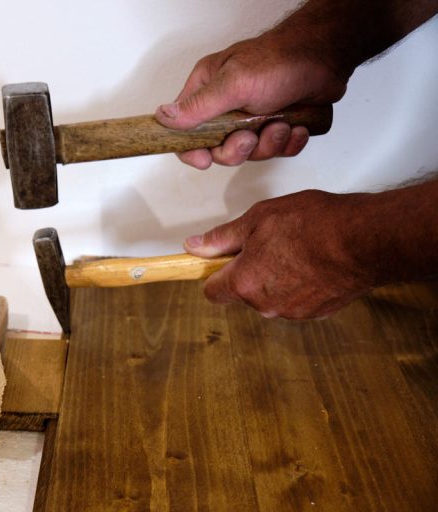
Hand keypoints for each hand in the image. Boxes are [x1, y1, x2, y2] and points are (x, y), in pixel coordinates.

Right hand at [155, 32, 347, 168]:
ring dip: (269, 144)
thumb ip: (198, 106)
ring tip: (281, 123)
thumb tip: (163, 118)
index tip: (205, 159)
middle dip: (238, 149)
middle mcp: (226, 106)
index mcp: (208, 90)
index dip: (192, 150)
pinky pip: (276, 150)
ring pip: (250, 153)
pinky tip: (296, 127)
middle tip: (251, 136)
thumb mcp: (233, 84)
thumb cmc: (281, 60)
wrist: (328, 57)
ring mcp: (252, 117)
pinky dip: (288, 143)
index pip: (184, 130)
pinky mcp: (276, 125)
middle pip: (218, 149)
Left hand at [185, 190, 377, 318]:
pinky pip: (297, 299)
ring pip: (271, 295)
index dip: (215, 274)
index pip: (212, 292)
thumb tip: (195, 246)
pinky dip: (300, 284)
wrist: (366, 240)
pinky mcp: (317, 313)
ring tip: (296, 249)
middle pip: (243, 292)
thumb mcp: (258, 219)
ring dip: (276, 277)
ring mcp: (293, 312)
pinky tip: (313, 262)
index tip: (222, 260)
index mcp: (244, 284)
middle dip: (250, 271)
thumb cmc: (314, 225)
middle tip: (268, 242)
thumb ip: (222, 238)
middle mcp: (265, 305)